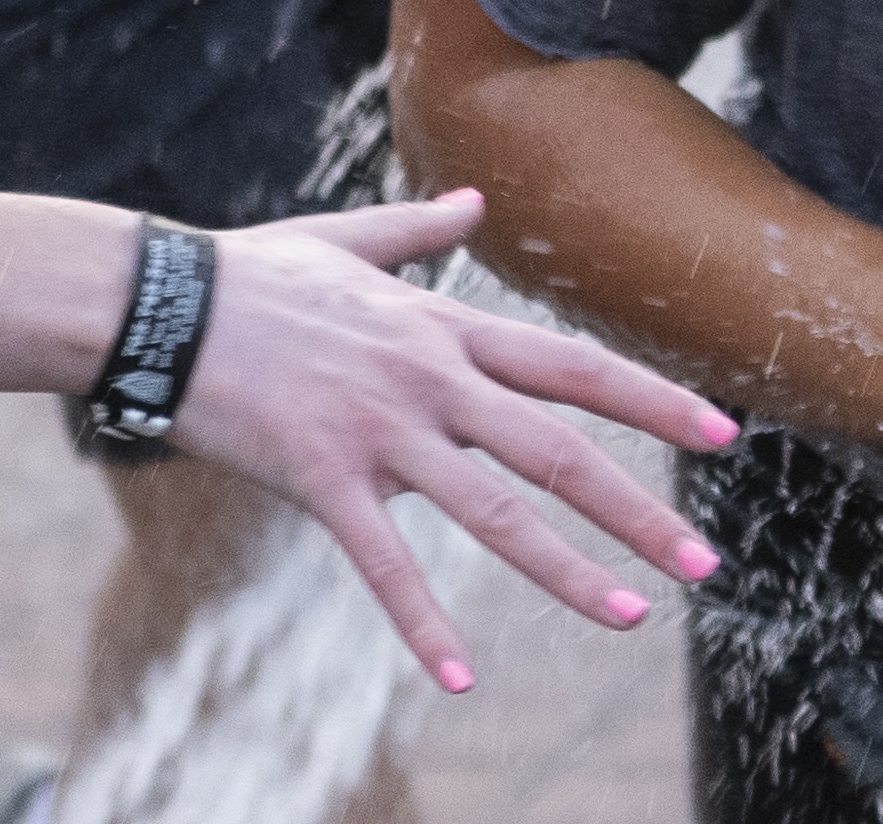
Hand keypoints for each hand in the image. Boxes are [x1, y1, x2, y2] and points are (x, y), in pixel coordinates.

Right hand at [173, 191, 751, 695]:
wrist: (159, 303)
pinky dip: (424, 625)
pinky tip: (461, 677)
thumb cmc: (248, 274)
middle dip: (640, 509)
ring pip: (495, 513)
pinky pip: (385, 564)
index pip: (575, 367)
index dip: (654, 400)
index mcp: (446, 328)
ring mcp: (380, 430)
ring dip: (567, 571)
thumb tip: (474, 204)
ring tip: (629, 618)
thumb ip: (420, 231)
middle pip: (560, 448)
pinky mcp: (322, 476)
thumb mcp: (347, 240)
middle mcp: (431, 379)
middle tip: (702, 563)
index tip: (723, 432)